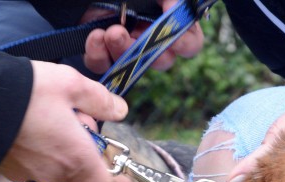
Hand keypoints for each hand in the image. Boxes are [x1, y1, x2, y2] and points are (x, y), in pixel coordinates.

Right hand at [0, 61, 129, 181]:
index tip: (123, 177)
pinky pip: (35, 164)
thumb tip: (120, 110)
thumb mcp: (71, 84)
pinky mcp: (10, 171)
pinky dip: (42, 149)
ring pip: (58, 167)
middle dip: (86, 149)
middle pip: (81, 171)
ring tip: (50, 114)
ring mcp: (30, 175)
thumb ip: (100, 99)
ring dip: (63, 147)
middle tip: (77, 117)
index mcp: (77, 158)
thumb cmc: (26, 92)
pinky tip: (31, 123)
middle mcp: (55, 173)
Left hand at [82, 0, 203, 73]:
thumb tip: (177, 11)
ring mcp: (124, 45)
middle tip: (136, 34)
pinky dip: (97, 54)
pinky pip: (101, 64)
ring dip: (122, 52)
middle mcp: (150, 35)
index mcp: (167, 17)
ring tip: (111, 32)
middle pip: (161, 61)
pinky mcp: (99, 50)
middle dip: (148, 51)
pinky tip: (94, 36)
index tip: (175, 40)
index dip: (185, 44)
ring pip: (132, 67)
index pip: (190, 43)